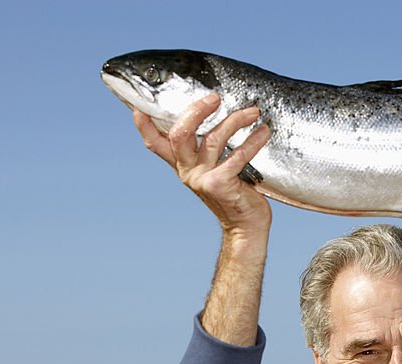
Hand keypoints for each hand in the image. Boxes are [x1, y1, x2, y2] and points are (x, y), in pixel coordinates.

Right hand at [133, 94, 271, 239]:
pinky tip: (263, 132)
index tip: (138, 106)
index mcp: (182, 165)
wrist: (246, 226)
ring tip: (252, 112)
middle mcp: (188, 171)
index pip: (155, 143)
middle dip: (196, 111)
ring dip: (235, 121)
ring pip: (213, 139)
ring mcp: (202, 179)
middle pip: (180, 134)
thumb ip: (208, 150)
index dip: (144, 125)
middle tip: (214, 98)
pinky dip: (253, 141)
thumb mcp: (214, 170)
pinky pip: (237, 156)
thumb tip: (218, 116)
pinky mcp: (220, 184)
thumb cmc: (234, 194)